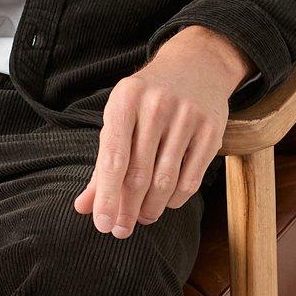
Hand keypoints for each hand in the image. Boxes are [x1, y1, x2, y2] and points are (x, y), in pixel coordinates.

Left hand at [74, 42, 241, 236]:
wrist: (196, 65)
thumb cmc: (146, 101)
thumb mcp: (119, 120)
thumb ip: (101, 165)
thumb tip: (83, 207)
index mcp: (125, 100)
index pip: (113, 158)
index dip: (106, 196)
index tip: (102, 224)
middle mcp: (156, 106)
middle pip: (139, 174)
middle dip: (128, 209)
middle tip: (120, 230)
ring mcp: (187, 117)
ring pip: (166, 180)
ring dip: (151, 209)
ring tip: (142, 218)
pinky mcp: (211, 130)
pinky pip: (191, 178)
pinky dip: (175, 199)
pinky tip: (165, 202)